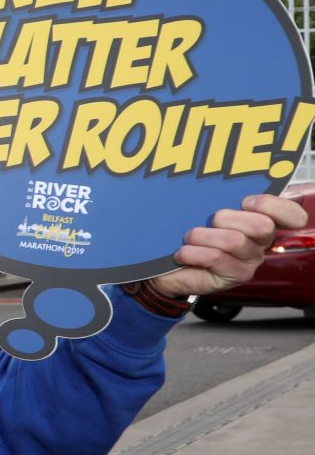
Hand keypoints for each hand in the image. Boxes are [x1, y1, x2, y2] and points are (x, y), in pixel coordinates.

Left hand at [146, 192, 309, 299]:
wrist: (163, 263)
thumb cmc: (185, 230)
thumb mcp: (201, 208)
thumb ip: (216, 195)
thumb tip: (211, 179)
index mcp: (260, 218)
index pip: (290, 213)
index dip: (271, 204)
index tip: (246, 201)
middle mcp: (261, 240)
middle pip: (261, 225)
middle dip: (227, 218)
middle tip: (208, 220)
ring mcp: (250, 259)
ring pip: (235, 241)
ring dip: (203, 235)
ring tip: (188, 238)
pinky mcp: (236, 276)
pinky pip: (217, 258)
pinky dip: (194, 252)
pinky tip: (182, 253)